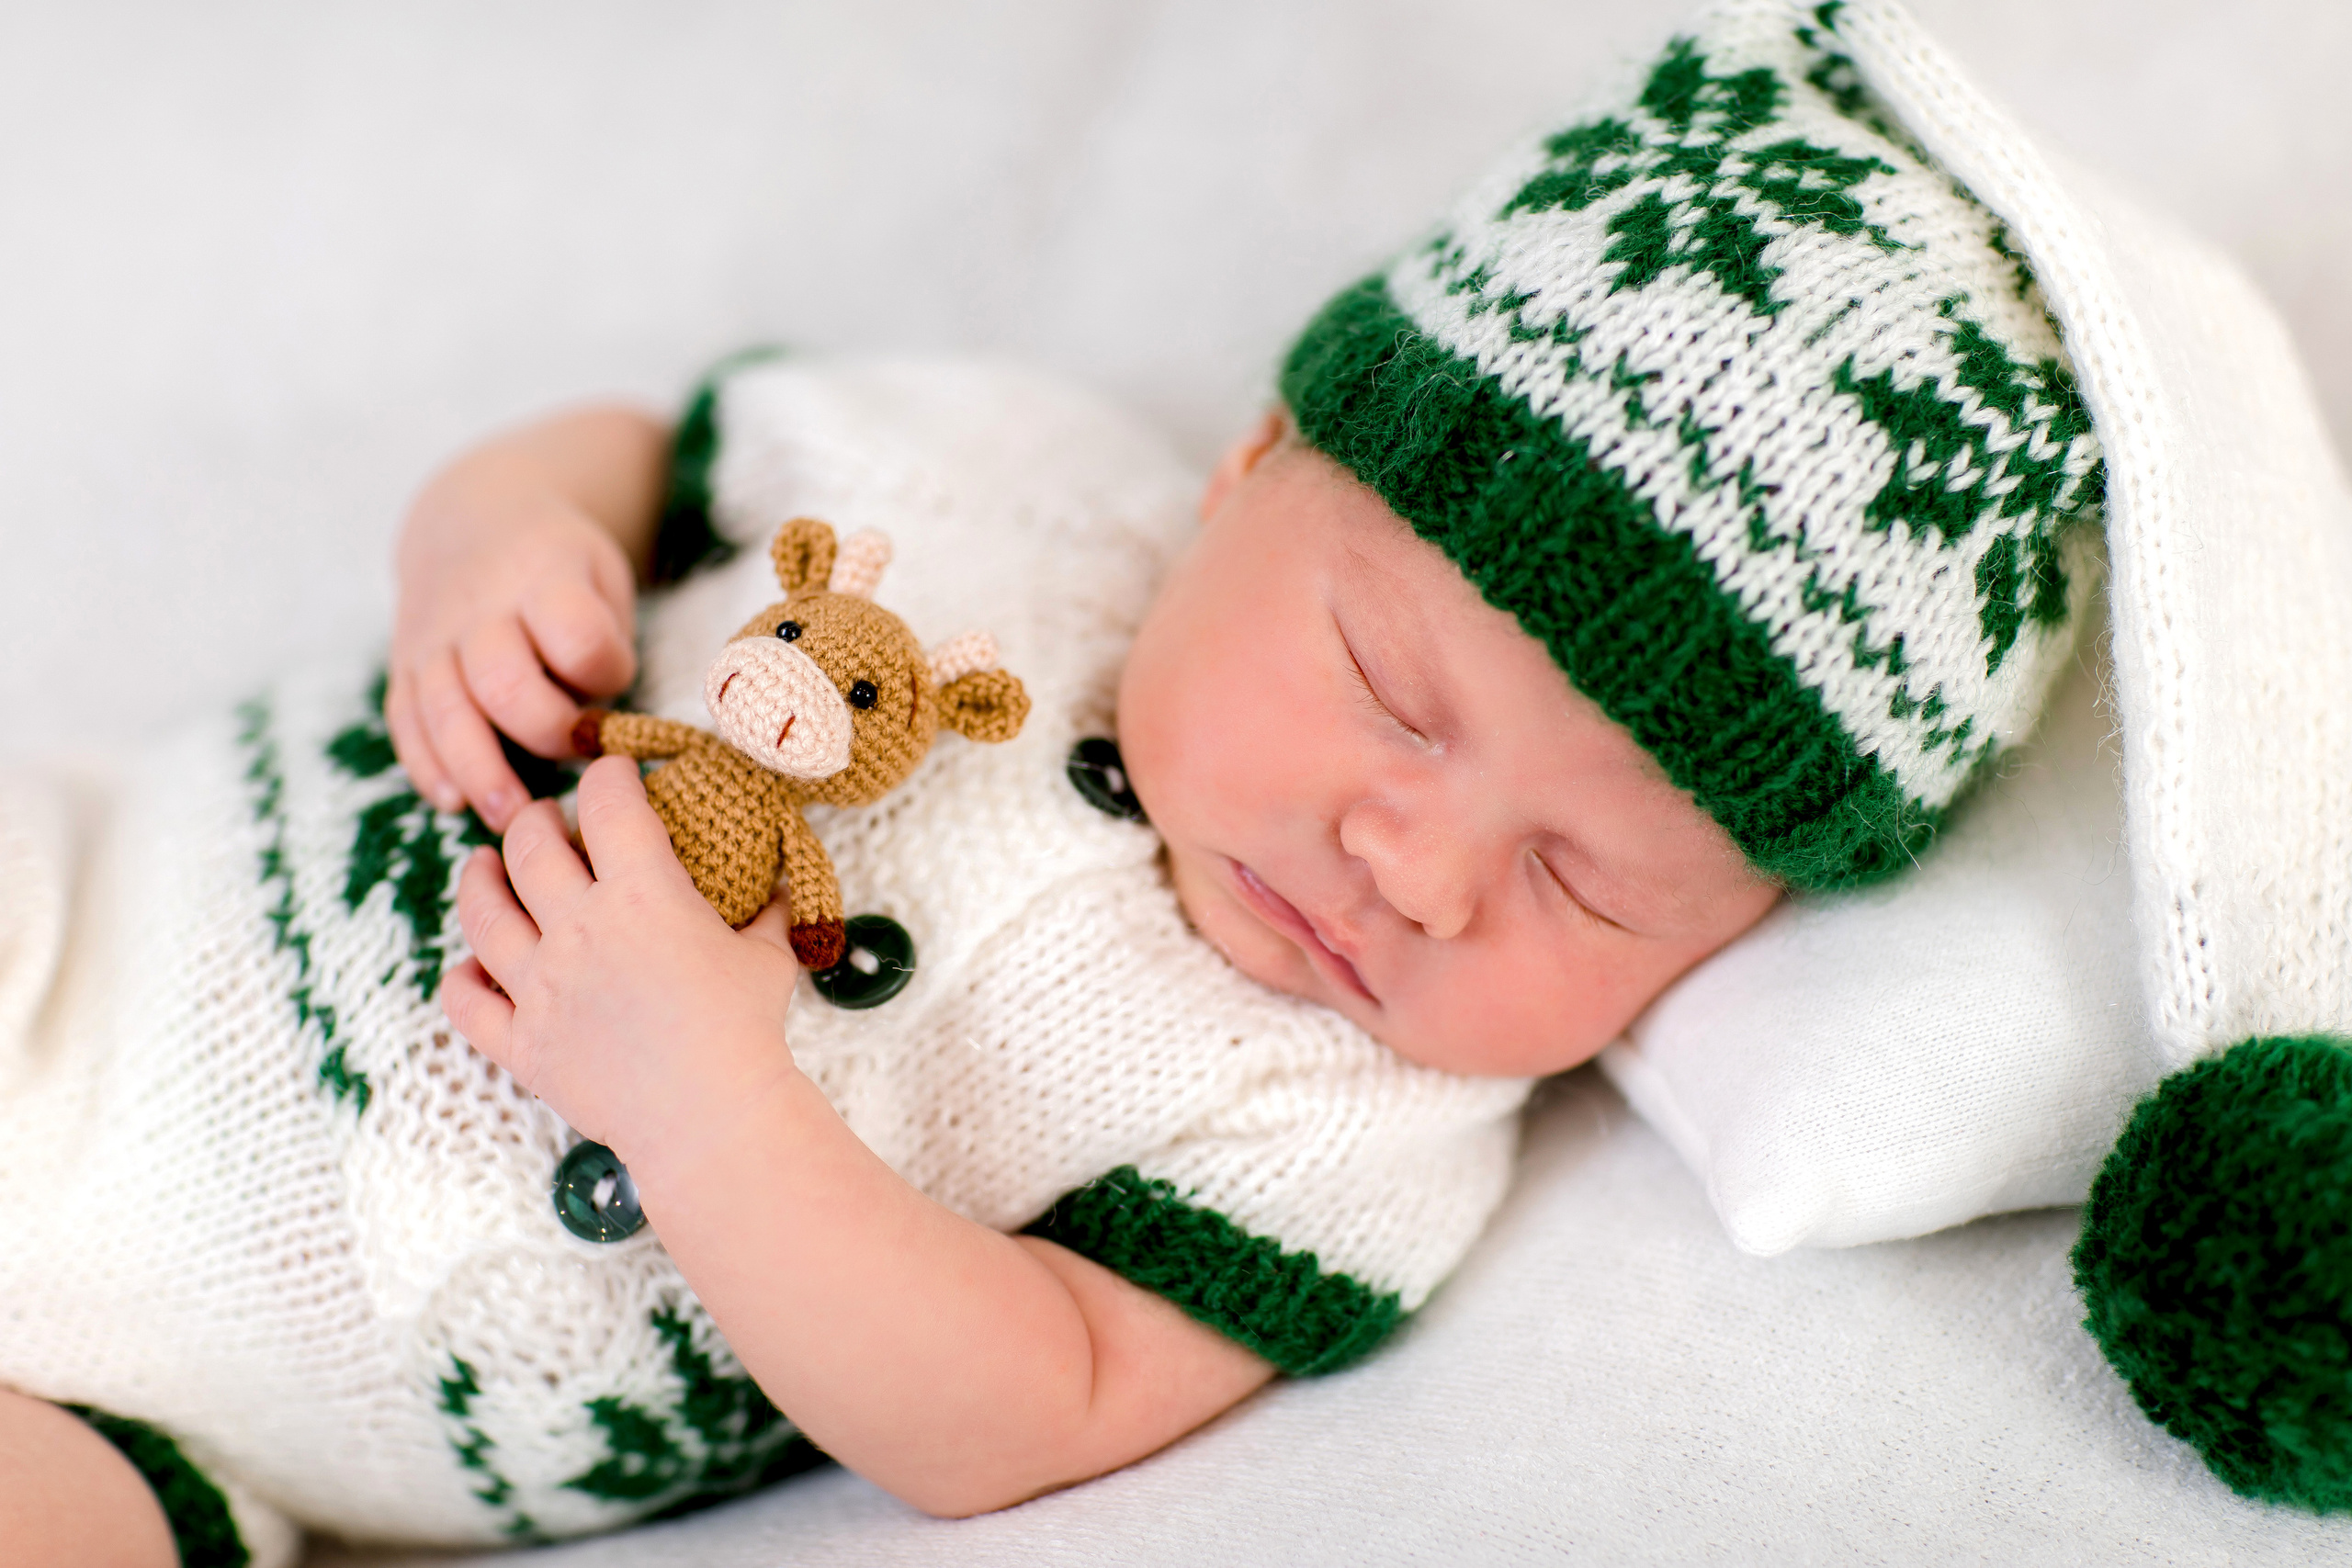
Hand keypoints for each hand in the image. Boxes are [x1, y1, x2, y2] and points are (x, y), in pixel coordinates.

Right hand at [387, 411, 661, 831]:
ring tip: (510, 817)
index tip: (613, 680)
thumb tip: (595, 728)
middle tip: (575, 762)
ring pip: (445, 710)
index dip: (602, 669)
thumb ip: (604, 642)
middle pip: (503, 682)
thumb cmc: (560, 568)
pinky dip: (426, 765)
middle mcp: (479, 607)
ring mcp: (433, 638)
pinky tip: (452, 801)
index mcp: (544, 575)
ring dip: (479, 770)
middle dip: (542, 733)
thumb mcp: (602, 577)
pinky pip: (405, 720)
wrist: (473, 518)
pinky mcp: (403, 665)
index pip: (578, 636)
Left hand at [441, 756, 799, 1158]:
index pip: (609, 805)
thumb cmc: (747, 1032)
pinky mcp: (520, 1042)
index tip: (614, 774)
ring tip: (482, 866)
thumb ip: (769, 913)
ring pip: (481, 913)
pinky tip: (468, 965)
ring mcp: (539, 986)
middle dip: (536, 820)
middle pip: (531, 847)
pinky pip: (465, 1000)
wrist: (711, 1119)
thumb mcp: (769, 958)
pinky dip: (459, 977)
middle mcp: (578, 929)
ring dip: (478, 879)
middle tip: (546, 820)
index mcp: (643, 895)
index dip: (609, 777)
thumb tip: (781, 885)